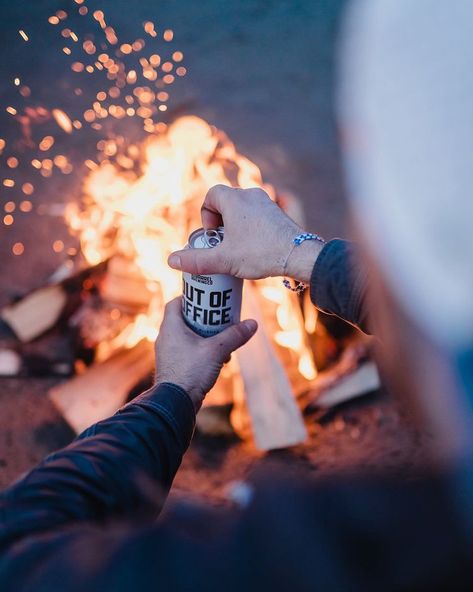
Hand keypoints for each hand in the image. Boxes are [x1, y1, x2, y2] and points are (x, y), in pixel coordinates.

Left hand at [155, 298, 256, 410]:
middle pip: (184, 319)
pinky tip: (217, 359)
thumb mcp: (217, 350)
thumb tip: (252, 323)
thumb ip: (234, 335)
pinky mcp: (173, 366)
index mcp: (170, 327)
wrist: (175, 403)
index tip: (206, 298)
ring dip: (205, 337)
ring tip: (222, 340)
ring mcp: (168, 353)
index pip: (175, 302)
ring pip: (187, 336)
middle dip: (204, 318)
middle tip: (220, 318)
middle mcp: (166, 337)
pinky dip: (201, 350)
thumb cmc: (190, 372)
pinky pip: (188, 351)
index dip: (190, 297)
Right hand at [168, 185, 323, 282]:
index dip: (207, 215)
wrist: (300, 255)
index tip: (213, 236)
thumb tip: (171, 261)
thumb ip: (196, 260)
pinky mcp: (278, 213)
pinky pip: (257, 215)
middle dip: (220, 223)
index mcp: (235, 199)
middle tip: (224, 245)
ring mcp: (267, 203)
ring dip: (235, 226)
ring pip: (242, 209)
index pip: (211, 195)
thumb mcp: (224, 260)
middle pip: (226, 202)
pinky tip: (256, 248)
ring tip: (239, 249)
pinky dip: (251, 228)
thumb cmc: (261, 254)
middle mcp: (251, 195)